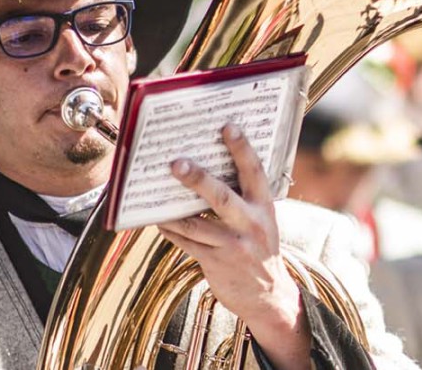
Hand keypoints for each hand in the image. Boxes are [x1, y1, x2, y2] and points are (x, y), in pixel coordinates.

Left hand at [160, 124, 310, 369]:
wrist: (268, 295)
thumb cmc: (259, 247)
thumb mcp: (262, 220)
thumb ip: (245, 198)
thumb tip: (209, 168)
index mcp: (265, 207)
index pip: (255, 173)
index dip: (242, 148)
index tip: (228, 126)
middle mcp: (252, 224)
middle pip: (221, 196)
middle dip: (197, 178)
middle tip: (176, 163)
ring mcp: (233, 245)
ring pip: (195, 223)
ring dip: (171, 209)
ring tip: (153, 191)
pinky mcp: (216, 262)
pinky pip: (186, 242)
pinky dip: (170, 229)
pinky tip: (158, 220)